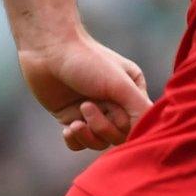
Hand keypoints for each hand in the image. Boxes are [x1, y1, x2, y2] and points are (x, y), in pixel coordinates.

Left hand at [18, 31, 151, 151]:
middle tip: (86, 106)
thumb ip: (139, 108)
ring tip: (74, 122)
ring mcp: (93, 112)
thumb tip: (148, 131)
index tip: (109, 107)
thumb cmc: (87, 61)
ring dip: (87, 136)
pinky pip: (79, 144)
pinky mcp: (71, 118)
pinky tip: (67, 128)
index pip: (138, 124)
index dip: (123, 124)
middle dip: (102, 127)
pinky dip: (74, 140)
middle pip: (118, 136)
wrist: (48, 51)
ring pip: (99, 142)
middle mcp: (115, 104)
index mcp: (133, 92)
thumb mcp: (119, 84)